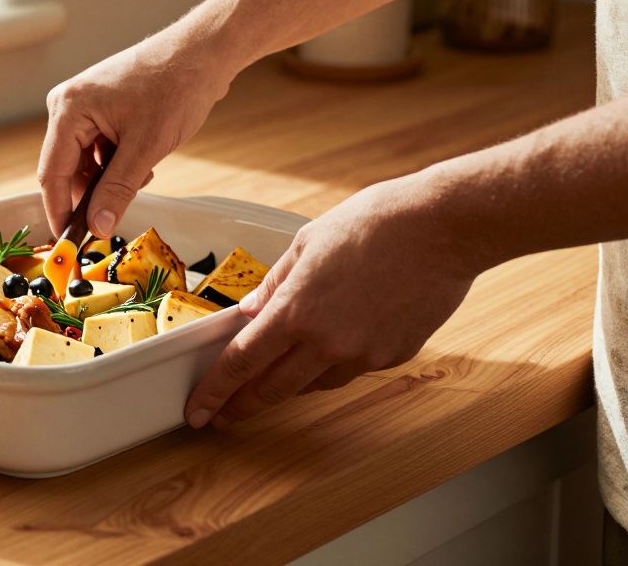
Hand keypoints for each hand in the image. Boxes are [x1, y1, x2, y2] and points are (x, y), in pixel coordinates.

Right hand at [37, 28, 236, 237]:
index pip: (51, 173)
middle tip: (118, 211)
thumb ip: (117, 190)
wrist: (204, 52)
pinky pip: (97, 148)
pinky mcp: (100, 107)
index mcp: (69, 109)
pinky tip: (144, 158)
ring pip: (85, 161)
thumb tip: (98, 227)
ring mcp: (83, 105)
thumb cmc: (176, 86)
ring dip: (109, 177)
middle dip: (93, 193)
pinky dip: (117, 162)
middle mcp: (68, 105)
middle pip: (66, 168)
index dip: (59, 211)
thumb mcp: (146, 147)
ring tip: (143, 170)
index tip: (69, 243)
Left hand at [183, 175, 484, 428]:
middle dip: (242, 406)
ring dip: (291, 382)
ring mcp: (363, 355)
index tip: (198, 410)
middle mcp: (326, 343)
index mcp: (295, 312)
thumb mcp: (307, 243)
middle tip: (223, 415)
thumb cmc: (374, 224)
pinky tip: (339, 339)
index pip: (242, 363)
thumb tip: (250, 311)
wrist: (442, 229)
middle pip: (272, 389)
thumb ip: (275, 284)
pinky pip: (353, 369)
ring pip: (314, 383)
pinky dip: (336, 361)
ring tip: (278, 372)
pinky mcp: (393, 357)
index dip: (215, 392)